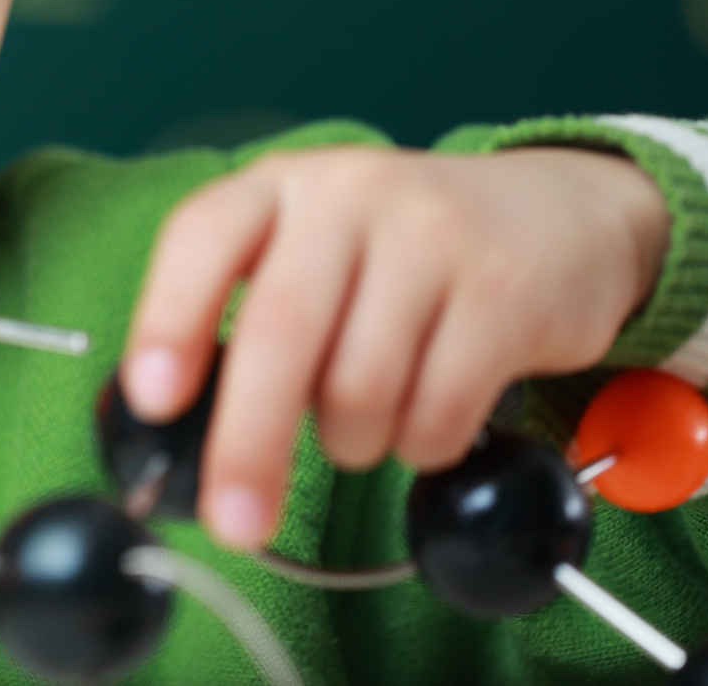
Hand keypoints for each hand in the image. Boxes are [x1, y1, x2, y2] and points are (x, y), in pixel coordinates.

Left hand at [119, 145, 670, 548]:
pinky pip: (438, 411)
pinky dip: (419, 446)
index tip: (152, 401)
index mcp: (280, 186)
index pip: (204, 237)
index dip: (168, 320)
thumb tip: (178, 419)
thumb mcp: (310, 246)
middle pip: (280, 331)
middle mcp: (349, 195)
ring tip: (361, 424)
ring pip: (360, 386)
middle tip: (235, 521)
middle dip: (248, 442)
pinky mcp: (502, 292)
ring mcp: (431, 236)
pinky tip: (422, 422)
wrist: (555, 216)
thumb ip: (246, 309)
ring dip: (351, 441)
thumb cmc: (400, 252)